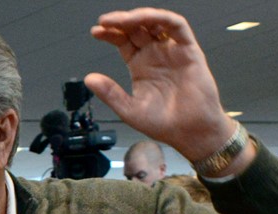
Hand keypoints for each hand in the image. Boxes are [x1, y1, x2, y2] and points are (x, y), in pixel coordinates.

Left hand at [84, 9, 235, 162]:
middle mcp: (155, 55)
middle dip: (120, 22)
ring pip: (156, 23)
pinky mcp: (189, 51)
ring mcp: (172, 51)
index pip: (123, 42)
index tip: (96, 32)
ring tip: (120, 20)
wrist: (189, 132)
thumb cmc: (163, 123)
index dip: (110, 34)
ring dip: (138, 17)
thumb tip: (88, 79)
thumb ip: (110, 93)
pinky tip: (147, 18)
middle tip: (105, 22)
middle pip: (136, 29)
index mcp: (140, 66)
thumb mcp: (128, 109)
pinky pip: (178, 27)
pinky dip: (163, 18)